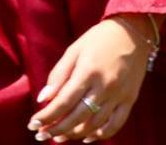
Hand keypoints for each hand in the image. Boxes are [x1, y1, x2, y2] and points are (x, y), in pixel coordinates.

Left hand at [28, 14, 156, 140]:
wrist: (132, 31)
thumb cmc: (98, 39)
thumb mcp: (74, 50)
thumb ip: (58, 74)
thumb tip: (43, 98)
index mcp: (87, 71)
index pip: (63, 102)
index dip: (47, 116)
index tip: (33, 124)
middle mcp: (104, 86)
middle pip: (77, 117)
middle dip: (56, 129)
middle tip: (41, 135)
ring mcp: (119, 95)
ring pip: (94, 124)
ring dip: (74, 134)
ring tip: (59, 137)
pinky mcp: (130, 99)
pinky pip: (116, 124)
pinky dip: (101, 134)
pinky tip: (87, 137)